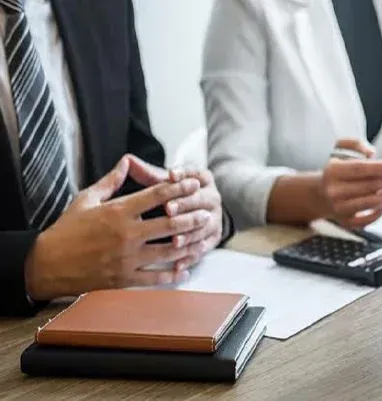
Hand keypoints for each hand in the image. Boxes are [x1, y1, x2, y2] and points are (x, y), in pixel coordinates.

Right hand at [24, 156, 210, 299]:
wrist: (47, 264)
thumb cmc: (66, 229)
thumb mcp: (86, 199)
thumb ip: (111, 181)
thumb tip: (127, 162)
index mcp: (118, 212)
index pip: (156, 196)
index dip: (178, 187)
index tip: (193, 183)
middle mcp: (127, 234)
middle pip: (169, 224)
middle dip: (192, 217)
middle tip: (207, 212)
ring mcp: (127, 258)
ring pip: (168, 251)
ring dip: (189, 244)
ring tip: (202, 238)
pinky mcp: (124, 278)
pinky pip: (155, 278)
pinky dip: (173, 274)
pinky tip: (185, 270)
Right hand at [321, 139, 381, 228]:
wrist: (320, 195)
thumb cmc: (336, 172)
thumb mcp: (339, 150)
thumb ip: (355, 144)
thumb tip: (371, 153)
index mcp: (332, 171)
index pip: (358, 169)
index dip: (377, 168)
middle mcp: (334, 191)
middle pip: (366, 186)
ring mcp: (339, 208)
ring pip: (368, 203)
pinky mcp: (345, 221)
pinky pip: (366, 220)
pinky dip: (378, 213)